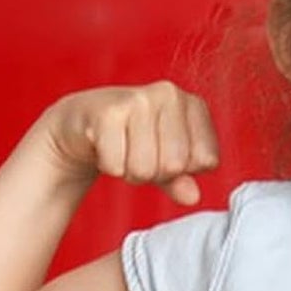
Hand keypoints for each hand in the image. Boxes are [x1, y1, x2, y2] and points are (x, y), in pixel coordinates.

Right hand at [39, 82, 219, 206]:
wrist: (83, 123)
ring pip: (144, 169)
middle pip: (174, 166)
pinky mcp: (108, 112)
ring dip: (130, 171)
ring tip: (123, 149)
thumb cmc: (132, 139)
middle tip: (139, 153)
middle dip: (154, 172)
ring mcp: (139, 100)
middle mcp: (170, 95)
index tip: (166, 154)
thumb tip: (192, 196)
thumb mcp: (165, 160)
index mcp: (194, 105)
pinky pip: (116, 166)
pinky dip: (110, 166)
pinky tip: (106, 146)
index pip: (206, 160)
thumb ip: (182, 179)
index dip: (184, 170)